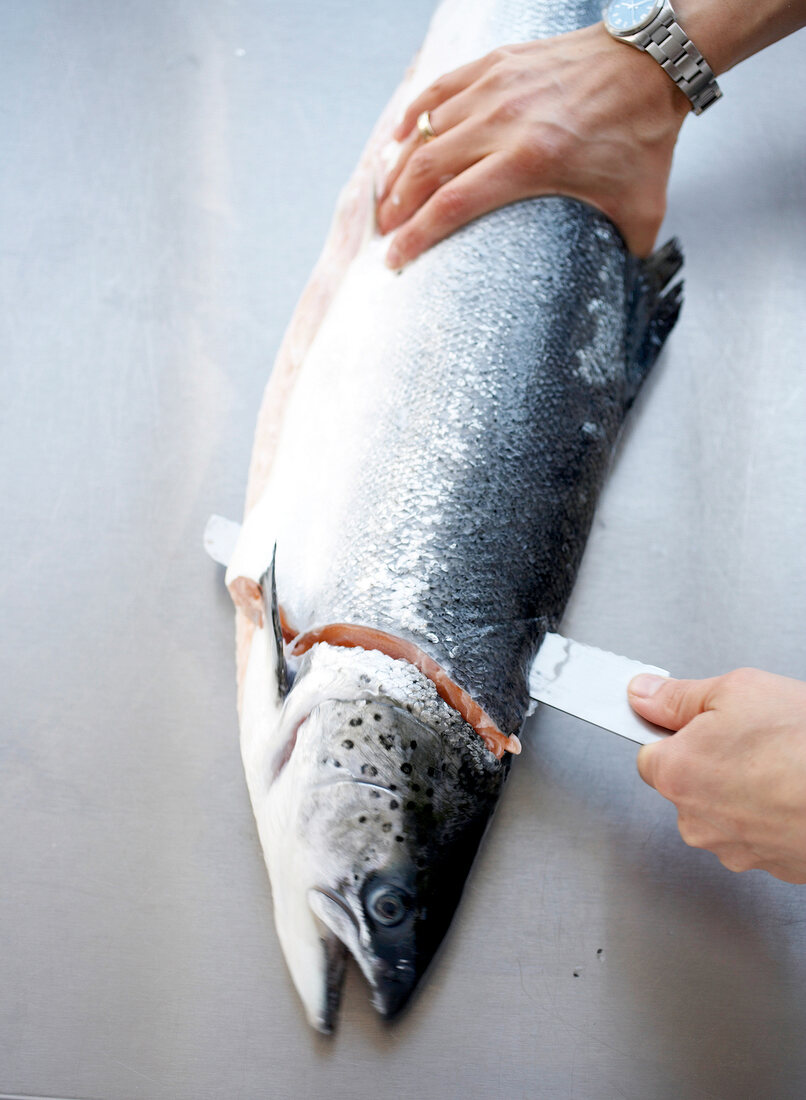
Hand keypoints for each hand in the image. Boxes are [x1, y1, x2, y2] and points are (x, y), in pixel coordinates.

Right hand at [377, 23, 689, 267]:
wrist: (650, 65)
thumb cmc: (644, 138)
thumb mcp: (640, 210)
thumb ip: (624, 257)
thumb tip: (615, 294)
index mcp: (532, 161)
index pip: (451, 204)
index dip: (415, 237)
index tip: (394, 259)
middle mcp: (504, 122)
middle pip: (426, 170)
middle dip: (397, 208)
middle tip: (387, 234)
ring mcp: (496, 88)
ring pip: (424, 131)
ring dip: (399, 169)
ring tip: (389, 199)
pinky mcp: (495, 64)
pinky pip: (437, 91)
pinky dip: (412, 118)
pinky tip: (398, 140)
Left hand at [629, 669, 805, 882]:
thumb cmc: (805, 743)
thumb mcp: (735, 691)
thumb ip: (676, 696)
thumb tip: (643, 694)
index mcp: (676, 774)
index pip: (649, 754)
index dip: (676, 734)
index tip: (700, 724)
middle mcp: (696, 821)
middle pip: (686, 785)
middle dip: (711, 762)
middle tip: (751, 739)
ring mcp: (734, 850)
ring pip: (723, 812)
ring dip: (742, 791)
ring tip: (780, 765)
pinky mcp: (771, 866)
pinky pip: (757, 833)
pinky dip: (771, 815)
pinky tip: (793, 791)